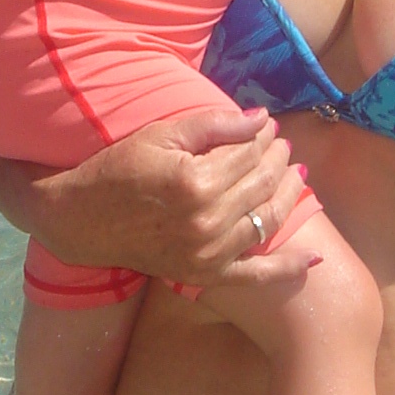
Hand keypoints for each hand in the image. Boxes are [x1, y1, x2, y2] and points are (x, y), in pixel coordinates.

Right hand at [77, 106, 307, 285]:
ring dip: (289, 195)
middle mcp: (207, 222)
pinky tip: (313, 256)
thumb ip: (214, 124)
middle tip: (283, 145)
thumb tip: (260, 118)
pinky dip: (286, 268)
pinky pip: (254, 276)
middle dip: (279, 159)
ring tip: (297, 174)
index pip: (248, 154)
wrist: (81, 220)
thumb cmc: (119, 170)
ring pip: (267, 221)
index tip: (269, 125)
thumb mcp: (161, 136)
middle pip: (262, 184)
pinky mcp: (204, 276)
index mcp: (196, 182)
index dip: (264, 136)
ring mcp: (208, 254)